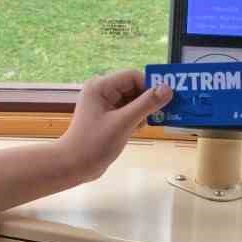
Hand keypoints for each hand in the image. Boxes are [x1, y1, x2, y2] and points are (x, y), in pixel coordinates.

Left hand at [56, 69, 172, 182]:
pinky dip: (136, 118)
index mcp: (101, 87)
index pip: (133, 76)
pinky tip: (135, 130)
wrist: (74, 166)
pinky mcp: (108, 117)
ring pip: (133, 100)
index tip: (166, 100)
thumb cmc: (94, 143)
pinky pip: (128, 111)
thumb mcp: (123, 123)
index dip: (150, 86)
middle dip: (147, 100)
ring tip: (142, 125)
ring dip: (142, 111)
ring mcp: (104, 105)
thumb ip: (146, 104)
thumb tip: (167, 89)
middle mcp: (102, 91)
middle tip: (160, 114)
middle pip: (134, 87)